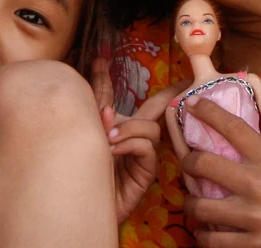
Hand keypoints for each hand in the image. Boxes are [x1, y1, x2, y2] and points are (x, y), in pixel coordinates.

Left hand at [91, 58, 188, 223]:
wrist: (76, 202)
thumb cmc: (78, 169)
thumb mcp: (85, 129)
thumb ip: (96, 105)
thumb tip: (100, 70)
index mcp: (113, 125)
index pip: (115, 97)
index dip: (108, 79)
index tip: (103, 59)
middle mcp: (130, 137)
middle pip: (154, 108)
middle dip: (170, 93)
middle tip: (184, 81)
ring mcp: (139, 155)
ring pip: (150, 126)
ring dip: (129, 128)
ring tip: (108, 138)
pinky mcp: (144, 172)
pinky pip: (147, 146)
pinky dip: (131, 143)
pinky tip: (114, 149)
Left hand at [181, 96, 260, 246]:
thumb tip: (246, 160)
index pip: (233, 127)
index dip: (208, 112)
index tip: (193, 104)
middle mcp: (259, 186)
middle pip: (203, 163)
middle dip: (187, 162)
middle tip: (188, 163)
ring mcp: (254, 219)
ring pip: (199, 207)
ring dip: (192, 205)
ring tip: (194, 204)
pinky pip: (213, 242)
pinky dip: (205, 237)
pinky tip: (207, 234)